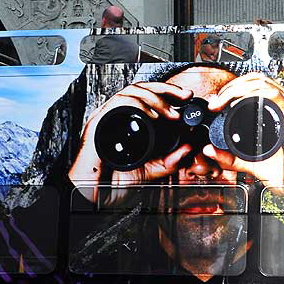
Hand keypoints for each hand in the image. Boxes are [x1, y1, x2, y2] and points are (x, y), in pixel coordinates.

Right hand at [68, 81, 192, 203]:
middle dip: (167, 89)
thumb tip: (189, 148)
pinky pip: (119, 103)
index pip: (146, 96)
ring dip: (156, 98)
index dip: (167, 92)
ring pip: (132, 91)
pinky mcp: (98, 122)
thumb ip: (170, 161)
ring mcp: (106, 118)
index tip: (186, 97)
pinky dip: (139, 105)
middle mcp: (116, 116)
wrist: (94, 195)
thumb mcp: (150, 171)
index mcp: (126, 122)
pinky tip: (153, 116)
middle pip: (141, 88)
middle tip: (185, 96)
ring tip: (171, 113)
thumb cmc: (113, 182)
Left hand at [205, 73, 283, 200]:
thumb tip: (208, 151)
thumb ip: (230, 157)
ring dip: (236, 88)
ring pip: (262, 83)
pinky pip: (272, 96)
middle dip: (231, 86)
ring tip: (221, 101)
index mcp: (280, 110)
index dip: (233, 87)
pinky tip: (236, 105)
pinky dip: (251, 95)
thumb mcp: (252, 163)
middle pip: (256, 79)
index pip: (255, 85)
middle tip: (216, 102)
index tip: (216, 102)